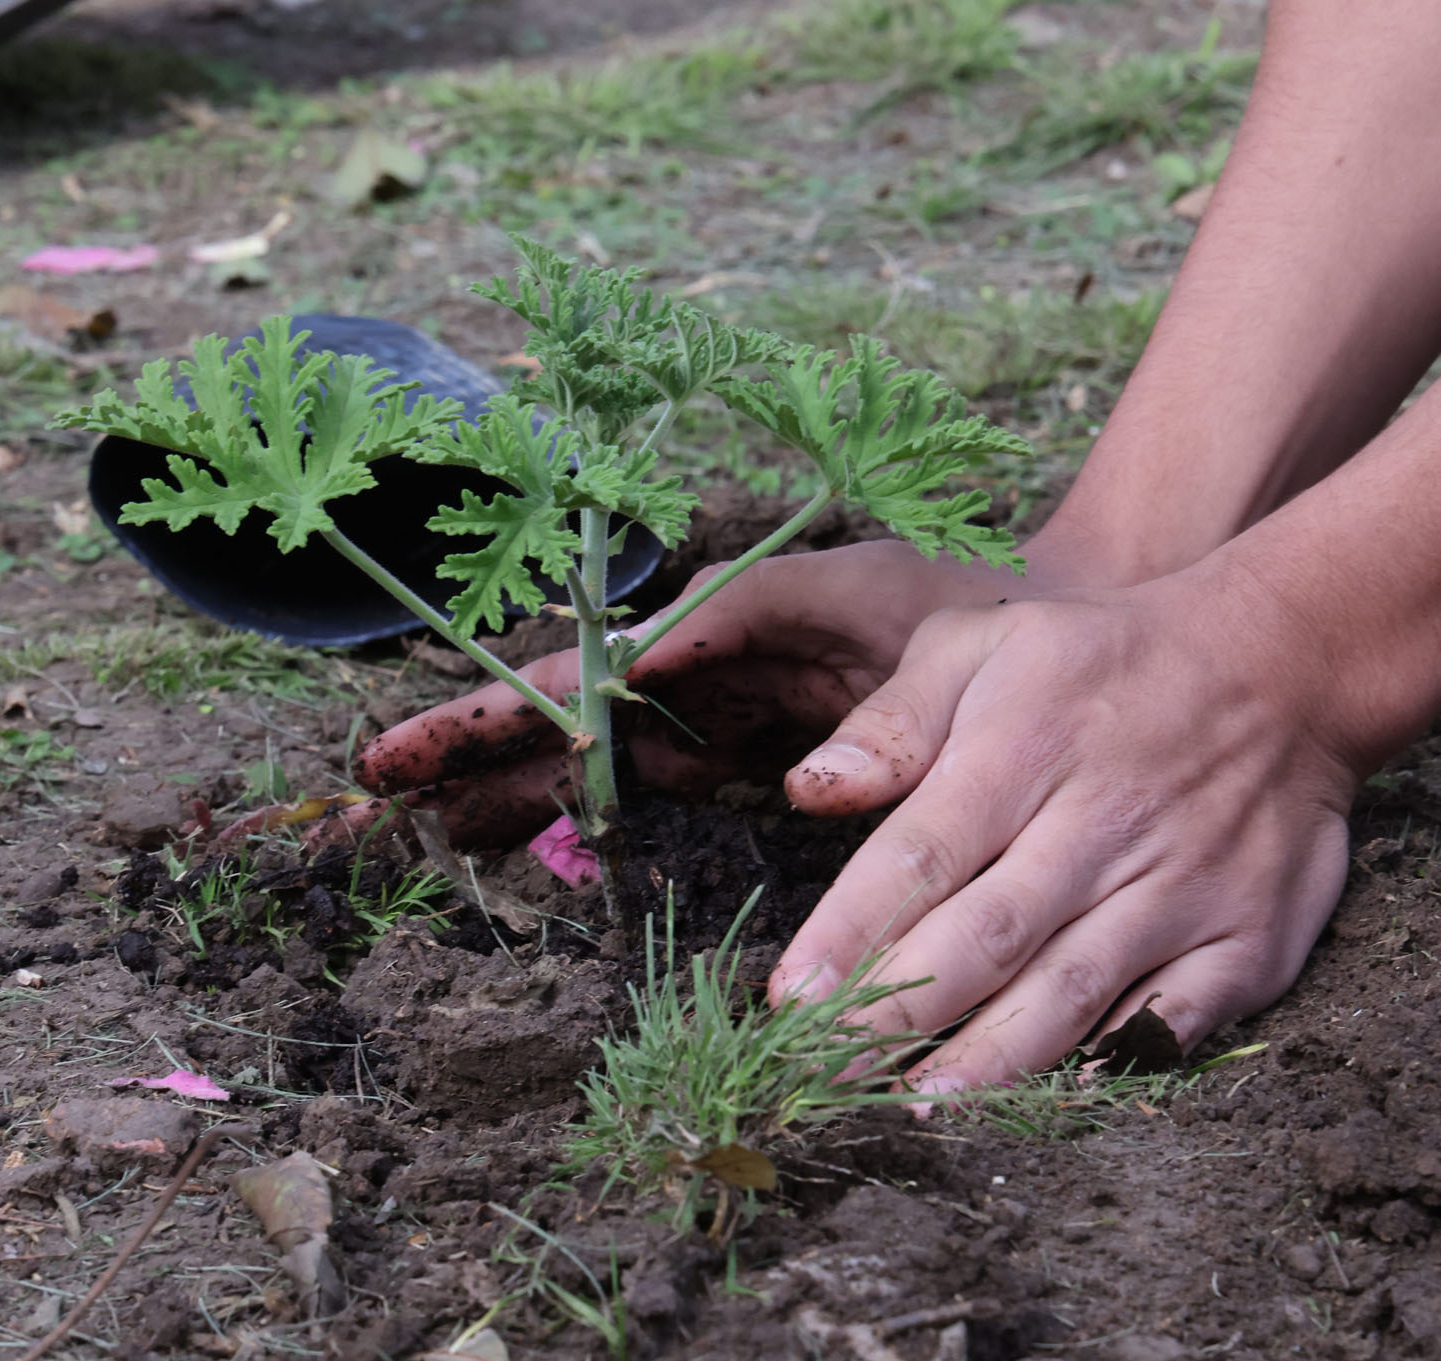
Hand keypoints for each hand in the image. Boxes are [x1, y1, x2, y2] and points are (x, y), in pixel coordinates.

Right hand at [354, 539, 1036, 844]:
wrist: (1056, 644)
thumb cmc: (975, 606)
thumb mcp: (882, 601)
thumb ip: (788, 641)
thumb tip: (699, 696)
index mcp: (725, 624)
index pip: (588, 665)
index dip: (503, 706)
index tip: (424, 740)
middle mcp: (710, 670)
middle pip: (569, 711)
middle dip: (478, 742)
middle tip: (383, 780)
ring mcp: (724, 720)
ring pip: (591, 755)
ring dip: (509, 784)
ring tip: (422, 821)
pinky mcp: (750, 764)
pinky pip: (645, 787)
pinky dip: (575, 811)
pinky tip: (511, 838)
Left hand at [768, 568, 1368, 1088]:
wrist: (1279, 666)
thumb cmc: (1101, 661)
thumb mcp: (987, 639)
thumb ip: (894, 718)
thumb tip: (810, 787)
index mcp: (1026, 746)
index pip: (920, 856)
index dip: (849, 935)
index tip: (788, 997)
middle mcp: (1103, 823)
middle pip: (988, 938)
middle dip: (899, 1014)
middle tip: (827, 1072)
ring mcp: (1183, 887)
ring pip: (1071, 992)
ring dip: (990, 1058)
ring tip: (918, 1105)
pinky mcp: (1247, 937)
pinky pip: (1174, 1019)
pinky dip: (1113, 1062)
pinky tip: (1055, 1096)